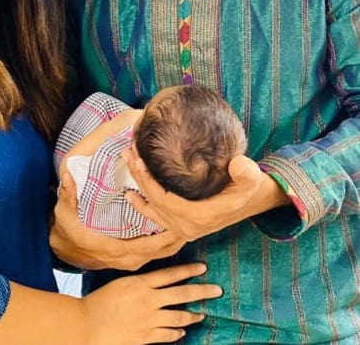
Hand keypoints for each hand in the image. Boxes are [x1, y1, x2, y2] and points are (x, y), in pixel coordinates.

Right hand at [49, 171, 185, 270]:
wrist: (63, 251)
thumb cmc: (66, 231)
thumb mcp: (64, 212)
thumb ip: (67, 194)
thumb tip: (67, 175)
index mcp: (116, 249)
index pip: (149, 246)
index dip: (166, 235)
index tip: (181, 222)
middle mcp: (127, 259)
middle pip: (162, 252)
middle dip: (180, 236)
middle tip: (197, 220)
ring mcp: (131, 261)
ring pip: (162, 255)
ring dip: (178, 240)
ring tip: (195, 223)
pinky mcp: (133, 258)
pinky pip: (157, 254)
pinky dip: (170, 244)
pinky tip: (180, 230)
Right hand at [82, 262, 221, 343]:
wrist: (87, 326)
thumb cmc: (99, 302)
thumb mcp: (120, 284)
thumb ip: (139, 284)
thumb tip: (154, 283)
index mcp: (141, 283)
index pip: (170, 274)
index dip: (188, 271)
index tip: (203, 268)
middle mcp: (149, 300)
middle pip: (181, 294)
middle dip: (202, 291)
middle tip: (217, 290)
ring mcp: (149, 320)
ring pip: (179, 317)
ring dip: (193, 315)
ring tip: (203, 314)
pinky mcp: (146, 337)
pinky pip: (168, 335)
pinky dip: (177, 333)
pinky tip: (182, 332)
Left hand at [123, 151, 289, 241]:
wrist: (255, 200)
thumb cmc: (251, 186)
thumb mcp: (252, 177)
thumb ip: (246, 172)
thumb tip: (238, 164)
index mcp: (200, 216)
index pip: (164, 200)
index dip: (148, 181)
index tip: (138, 159)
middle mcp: (189, 227)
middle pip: (154, 203)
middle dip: (138, 178)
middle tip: (128, 153)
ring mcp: (185, 228)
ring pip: (153, 210)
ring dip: (138, 189)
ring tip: (127, 165)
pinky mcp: (184, 224)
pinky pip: (158, 216)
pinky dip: (144, 205)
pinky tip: (131, 195)